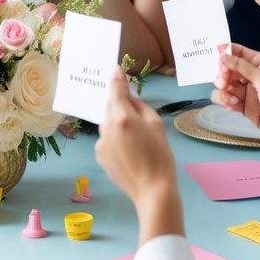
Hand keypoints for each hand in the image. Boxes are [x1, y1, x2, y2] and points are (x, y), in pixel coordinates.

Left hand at [95, 67, 175, 201]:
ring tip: (136, 138)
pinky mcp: (99, 155)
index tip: (116, 69)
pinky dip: (115, 137)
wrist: (152, 190)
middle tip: (135, 113)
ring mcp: (101, 142)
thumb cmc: (160, 156)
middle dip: (119, 105)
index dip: (116, 79)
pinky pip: (106, 138)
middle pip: (110, 107)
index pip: (115, 91)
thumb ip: (140, 105)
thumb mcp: (156, 125)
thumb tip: (129, 96)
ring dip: (117, 123)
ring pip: (107, 123)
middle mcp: (106, 127)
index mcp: (121, 117)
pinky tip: (129, 150)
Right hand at [213, 44, 259, 153]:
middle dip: (225, 73)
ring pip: (229, 85)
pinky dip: (227, 101)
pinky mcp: (246, 107)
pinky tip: (232, 105)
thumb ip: (243, 67)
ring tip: (228, 95)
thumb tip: (226, 56)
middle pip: (233, 69)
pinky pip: (230, 99)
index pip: (245, 54)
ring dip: (224, 88)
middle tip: (223, 79)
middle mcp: (258, 78)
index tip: (217, 51)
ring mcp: (252, 93)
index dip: (230, 51)